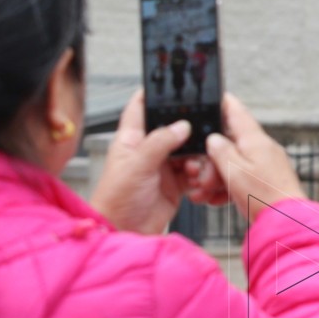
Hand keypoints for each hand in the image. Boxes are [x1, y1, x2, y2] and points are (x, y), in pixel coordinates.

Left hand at [89, 90, 191, 233]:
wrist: (124, 231)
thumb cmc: (116, 199)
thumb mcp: (138, 165)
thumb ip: (161, 142)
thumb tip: (182, 125)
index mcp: (132, 138)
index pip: (140, 108)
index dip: (153, 94)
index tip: (171, 86)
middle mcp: (148, 150)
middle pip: (174, 129)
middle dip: (190, 133)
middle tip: (201, 137)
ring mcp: (163, 167)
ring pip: (189, 151)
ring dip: (199, 160)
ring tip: (195, 170)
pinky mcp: (175, 184)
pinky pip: (195, 172)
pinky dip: (201, 176)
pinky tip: (197, 183)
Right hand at [202, 93, 304, 223]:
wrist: (287, 222)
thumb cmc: (263, 196)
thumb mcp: (234, 171)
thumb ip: (221, 150)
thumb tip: (214, 139)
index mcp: (255, 140)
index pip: (236, 111)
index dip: (222, 103)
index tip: (212, 97)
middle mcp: (263, 148)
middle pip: (230, 142)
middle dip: (211, 156)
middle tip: (198, 173)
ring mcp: (267, 165)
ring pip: (235, 162)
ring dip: (217, 175)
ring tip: (203, 191)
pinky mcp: (268, 181)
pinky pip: (244, 178)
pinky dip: (229, 186)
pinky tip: (216, 199)